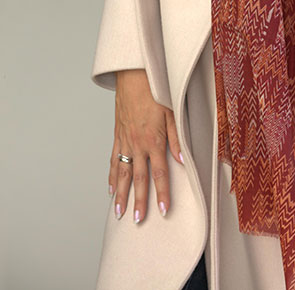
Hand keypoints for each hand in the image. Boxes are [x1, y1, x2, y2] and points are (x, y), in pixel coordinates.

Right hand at [109, 68, 182, 222]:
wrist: (134, 75)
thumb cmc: (156, 89)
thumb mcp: (172, 111)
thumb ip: (176, 137)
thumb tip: (182, 159)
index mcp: (153, 139)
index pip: (159, 172)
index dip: (162, 193)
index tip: (164, 210)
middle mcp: (137, 143)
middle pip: (139, 178)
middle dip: (139, 201)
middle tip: (138, 220)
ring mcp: (125, 140)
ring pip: (123, 172)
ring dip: (121, 194)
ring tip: (119, 212)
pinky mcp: (117, 134)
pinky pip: (114, 158)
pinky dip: (112, 175)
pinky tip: (111, 188)